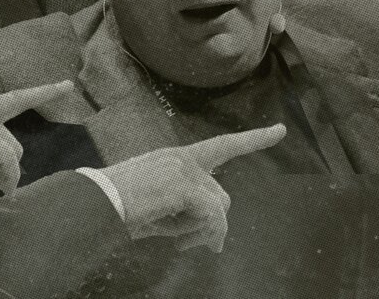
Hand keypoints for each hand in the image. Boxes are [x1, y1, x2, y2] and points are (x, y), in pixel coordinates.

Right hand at [103, 124, 285, 252]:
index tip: (280, 131)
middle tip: (198, 248)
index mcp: (175, 158)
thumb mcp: (159, 205)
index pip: (221, 146)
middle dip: (212, 225)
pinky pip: (210, 217)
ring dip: (201, 231)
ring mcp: (184, 169)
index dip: (253, 139)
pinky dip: (198, 233)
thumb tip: (216, 237)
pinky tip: (175, 240)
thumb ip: (187, 209)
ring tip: (176, 241)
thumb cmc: (121, 206)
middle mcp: (182, 158)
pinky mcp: (184, 186)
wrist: (98, 201)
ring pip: (217, 209)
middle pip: (221, 196)